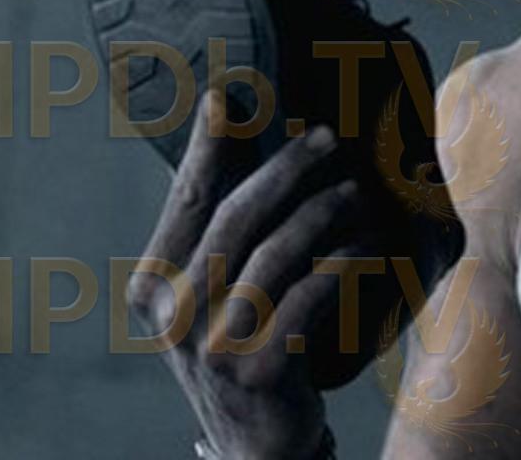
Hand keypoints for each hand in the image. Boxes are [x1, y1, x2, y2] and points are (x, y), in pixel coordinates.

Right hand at [128, 90, 361, 457]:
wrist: (258, 438)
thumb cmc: (244, 346)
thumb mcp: (215, 295)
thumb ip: (222, 235)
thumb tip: (251, 141)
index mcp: (153, 286)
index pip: (186, 201)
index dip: (206, 146)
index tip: (226, 95)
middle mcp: (173, 314)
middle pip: (235, 218)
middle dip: (285, 167)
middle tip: (325, 136)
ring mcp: (212, 344)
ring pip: (276, 253)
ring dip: (323, 212)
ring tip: (355, 190)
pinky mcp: (257, 367)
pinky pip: (309, 296)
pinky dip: (343, 263)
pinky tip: (367, 246)